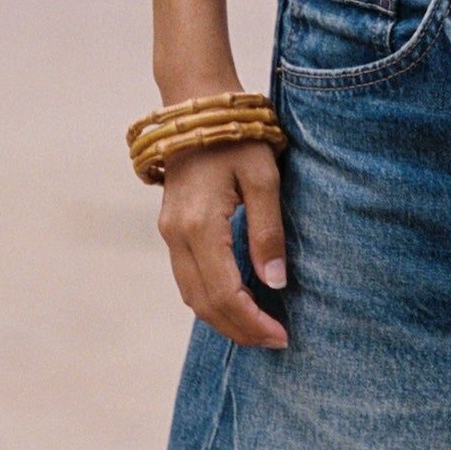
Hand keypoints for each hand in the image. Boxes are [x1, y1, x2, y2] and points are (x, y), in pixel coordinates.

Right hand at [158, 137, 288, 347]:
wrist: (197, 108)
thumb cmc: (238, 137)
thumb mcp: (264, 178)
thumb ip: (267, 231)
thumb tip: (274, 283)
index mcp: (199, 225)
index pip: (224, 293)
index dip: (252, 321)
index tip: (281, 335)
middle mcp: (176, 235)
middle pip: (203, 304)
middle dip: (239, 329)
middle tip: (275, 340)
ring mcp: (169, 233)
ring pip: (191, 295)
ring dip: (222, 319)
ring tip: (258, 330)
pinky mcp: (171, 228)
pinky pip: (187, 278)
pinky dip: (210, 299)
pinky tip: (236, 302)